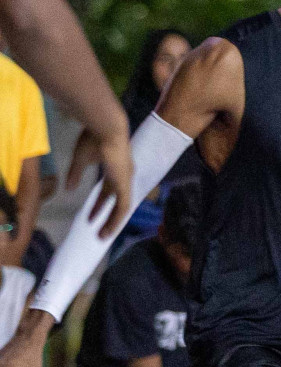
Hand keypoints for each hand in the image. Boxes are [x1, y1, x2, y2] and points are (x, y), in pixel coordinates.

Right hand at [66, 117, 133, 237]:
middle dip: (106, 215)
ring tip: (102, 236)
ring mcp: (126, 180)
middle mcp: (124, 176)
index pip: (109, 190)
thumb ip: (76, 174)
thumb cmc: (93, 139)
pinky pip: (123, 206)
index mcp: (116, 169)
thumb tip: (69, 188)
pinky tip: (109, 229)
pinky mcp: (125, 184)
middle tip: (97, 230)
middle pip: (117, 201)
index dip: (100, 203)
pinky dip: (116, 219)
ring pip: (122, 207)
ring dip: (112, 222)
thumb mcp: (81, 159)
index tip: (90, 215)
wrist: (106, 129)